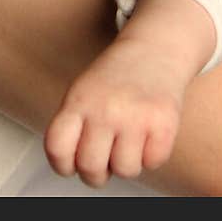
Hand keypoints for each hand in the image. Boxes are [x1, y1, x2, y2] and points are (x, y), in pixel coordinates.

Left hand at [44, 34, 185, 186]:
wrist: (154, 47)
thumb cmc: (115, 77)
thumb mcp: (83, 92)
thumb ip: (74, 127)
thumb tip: (74, 168)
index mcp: (79, 100)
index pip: (57, 148)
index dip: (62, 165)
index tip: (71, 164)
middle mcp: (105, 108)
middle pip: (90, 167)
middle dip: (97, 173)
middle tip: (104, 159)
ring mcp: (135, 115)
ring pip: (125, 170)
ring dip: (128, 162)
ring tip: (129, 141)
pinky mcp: (164, 122)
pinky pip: (153, 162)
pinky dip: (152, 154)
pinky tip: (149, 134)